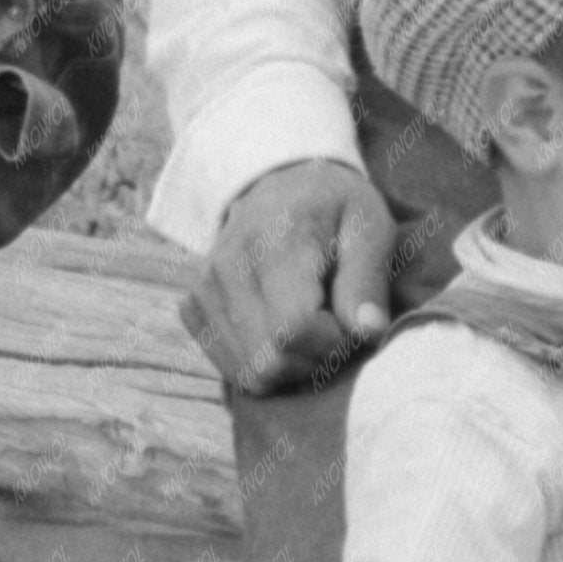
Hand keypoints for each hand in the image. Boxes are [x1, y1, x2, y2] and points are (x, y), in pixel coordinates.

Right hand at [180, 158, 401, 392]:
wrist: (283, 188)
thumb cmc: (337, 211)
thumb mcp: (370, 228)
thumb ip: (368, 281)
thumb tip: (366, 332)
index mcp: (274, 241)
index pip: (294, 329)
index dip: (333, 343)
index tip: (352, 322)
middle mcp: (227, 267)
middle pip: (271, 361)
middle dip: (314, 358)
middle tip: (334, 324)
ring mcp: (203, 290)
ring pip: (251, 373)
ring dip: (291, 363)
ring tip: (310, 323)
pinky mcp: (192, 309)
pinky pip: (233, 370)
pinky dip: (265, 362)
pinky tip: (280, 329)